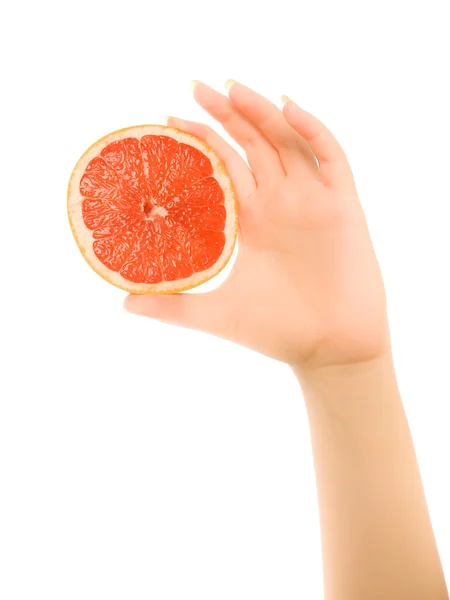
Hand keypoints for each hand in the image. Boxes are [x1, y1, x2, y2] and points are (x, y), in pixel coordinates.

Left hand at [124, 80, 389, 370]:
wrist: (331, 350)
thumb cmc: (278, 332)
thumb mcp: (216, 314)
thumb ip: (172, 307)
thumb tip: (122, 302)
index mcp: (253, 220)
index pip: (225, 165)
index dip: (202, 139)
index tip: (168, 118)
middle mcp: (280, 203)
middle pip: (253, 143)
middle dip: (226, 112)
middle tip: (195, 86)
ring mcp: (312, 201)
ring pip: (286, 141)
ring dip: (261, 112)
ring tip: (230, 86)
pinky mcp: (343, 207)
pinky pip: (331, 158)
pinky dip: (312, 130)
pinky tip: (287, 108)